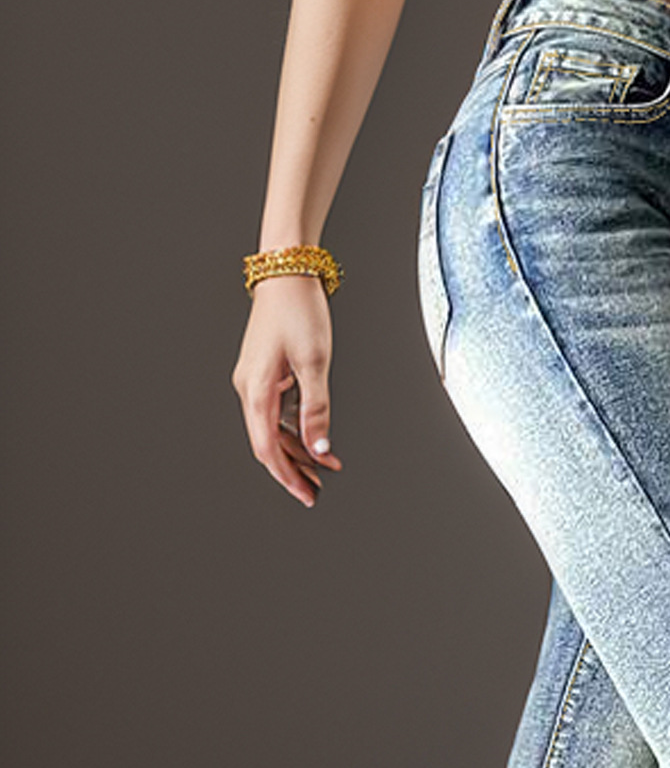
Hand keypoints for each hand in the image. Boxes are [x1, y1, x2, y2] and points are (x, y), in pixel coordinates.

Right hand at [231, 275, 343, 506]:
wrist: (287, 272)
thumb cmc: (298, 309)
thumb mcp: (315, 363)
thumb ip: (317, 409)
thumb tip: (319, 448)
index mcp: (256, 389)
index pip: (267, 448)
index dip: (286, 477)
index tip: (305, 495)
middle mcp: (250, 388)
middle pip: (268, 444)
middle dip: (293, 470)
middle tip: (316, 491)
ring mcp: (256, 380)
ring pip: (273, 430)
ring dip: (296, 451)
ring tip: (322, 469)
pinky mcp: (265, 373)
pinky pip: (276, 412)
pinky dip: (295, 429)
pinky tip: (314, 439)